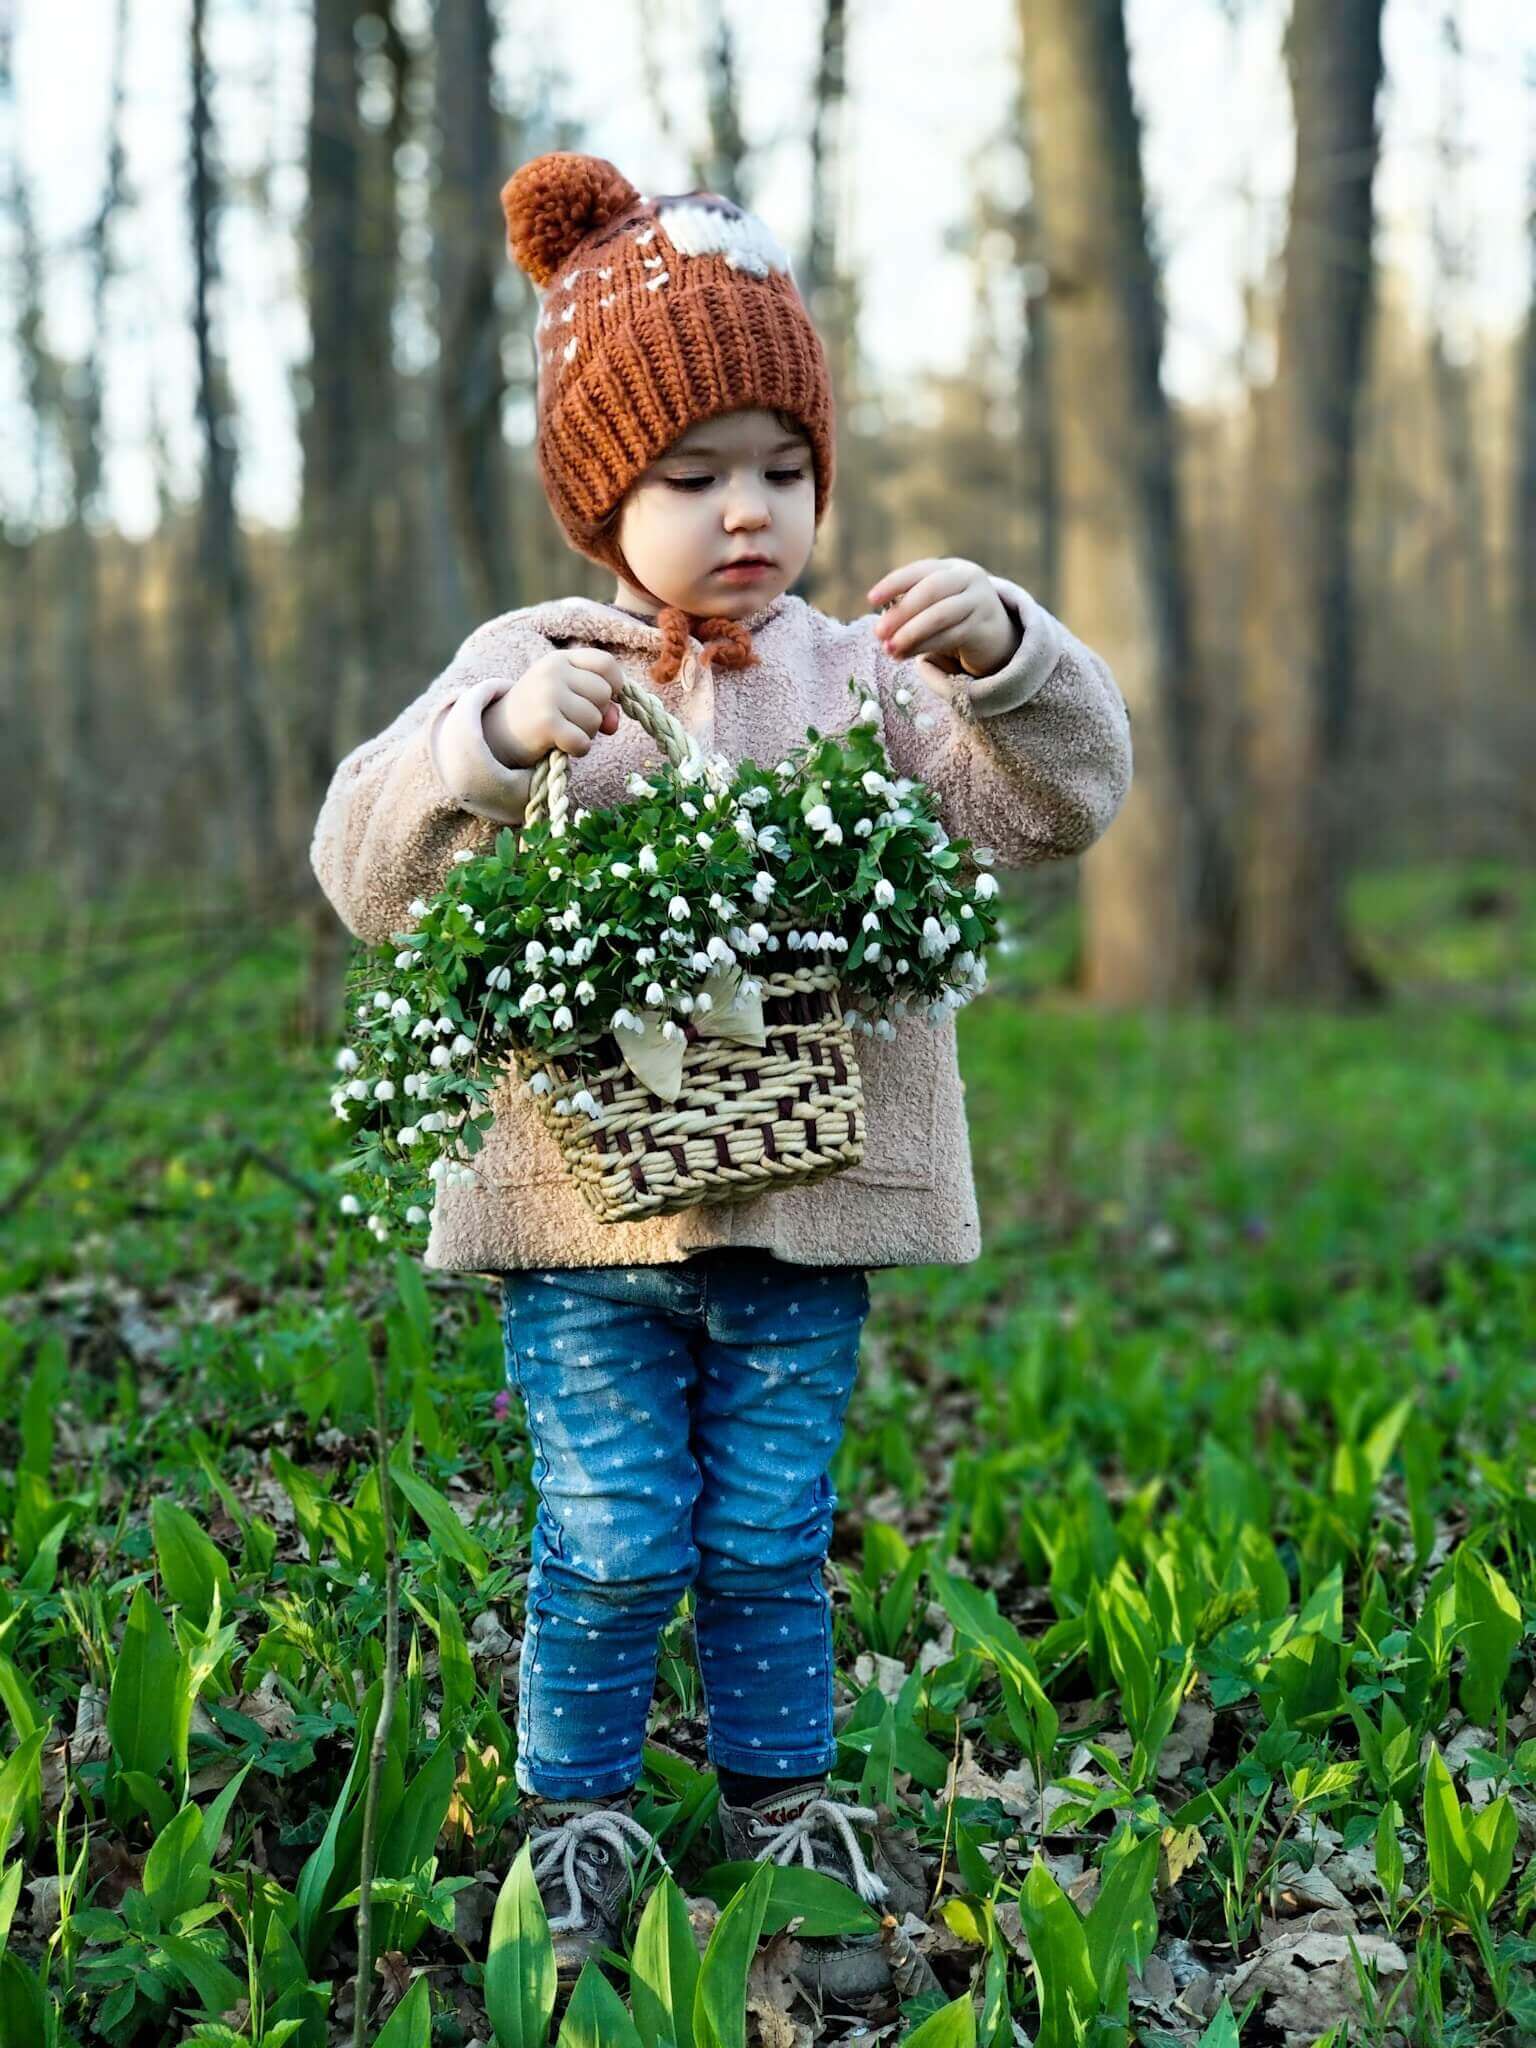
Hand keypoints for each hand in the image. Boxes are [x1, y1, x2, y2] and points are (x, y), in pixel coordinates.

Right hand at [482, 648, 623, 766]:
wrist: (496, 734)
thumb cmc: (540, 715)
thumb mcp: (568, 699)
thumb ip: (599, 704)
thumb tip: (613, 722)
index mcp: (560, 659)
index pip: (606, 663)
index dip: (614, 685)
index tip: (603, 701)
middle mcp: (553, 671)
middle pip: (603, 694)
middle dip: (596, 714)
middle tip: (572, 721)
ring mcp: (548, 694)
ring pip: (595, 720)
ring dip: (586, 734)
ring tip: (563, 732)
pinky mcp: (546, 722)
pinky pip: (582, 740)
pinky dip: (578, 749)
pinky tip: (562, 746)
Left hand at [867, 558, 1018, 677]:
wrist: (994, 635)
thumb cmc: (953, 617)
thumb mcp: (934, 604)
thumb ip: (911, 608)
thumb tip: (882, 627)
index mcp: (950, 567)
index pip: (919, 571)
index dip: (894, 583)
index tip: (871, 599)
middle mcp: (968, 578)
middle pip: (931, 590)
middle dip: (902, 612)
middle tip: (878, 632)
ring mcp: (980, 601)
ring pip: (941, 615)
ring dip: (911, 632)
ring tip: (889, 649)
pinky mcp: (984, 627)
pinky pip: (951, 636)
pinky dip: (925, 647)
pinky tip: (905, 655)